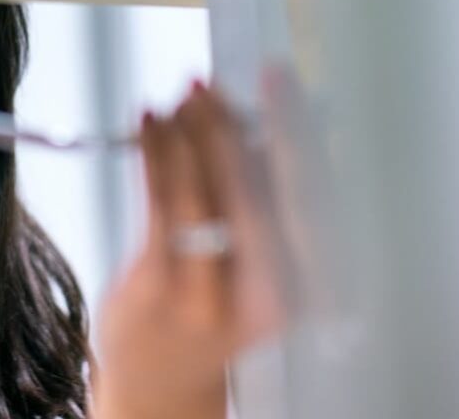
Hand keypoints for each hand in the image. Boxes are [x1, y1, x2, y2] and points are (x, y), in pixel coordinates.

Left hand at [93, 81, 286, 418]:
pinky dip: (155, 153)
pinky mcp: (160, 289)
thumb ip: (263, 196)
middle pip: (258, 191)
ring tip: (182, 95)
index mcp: (307, 282)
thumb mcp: (257, 259)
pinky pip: (159, 204)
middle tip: (215, 83)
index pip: (308, 191)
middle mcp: (269, 293)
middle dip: (234, 126)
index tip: (279, 81)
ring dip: (191, 133)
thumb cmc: (215, 300)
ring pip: (204, 193)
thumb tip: (259, 116)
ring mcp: (212, 295)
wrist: (163, 376)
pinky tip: (150, 121)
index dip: (294, 128)